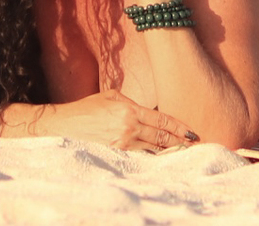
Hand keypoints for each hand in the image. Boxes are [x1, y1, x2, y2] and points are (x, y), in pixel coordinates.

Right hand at [61, 89, 197, 149]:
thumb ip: (132, 103)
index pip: (161, 120)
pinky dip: (151, 159)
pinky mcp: (114, 155)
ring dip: (168, 152)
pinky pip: (138, 158)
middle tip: (194, 145)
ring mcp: (121, 144)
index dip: (179, 127)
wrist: (64, 125)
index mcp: (130, 110)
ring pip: (152, 150)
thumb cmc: (87, 108)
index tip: (192, 132)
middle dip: (179, 141)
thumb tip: (148, 112)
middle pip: (160, 137)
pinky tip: (160, 161)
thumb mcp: (111, 97)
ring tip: (183, 154)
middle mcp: (128, 127)